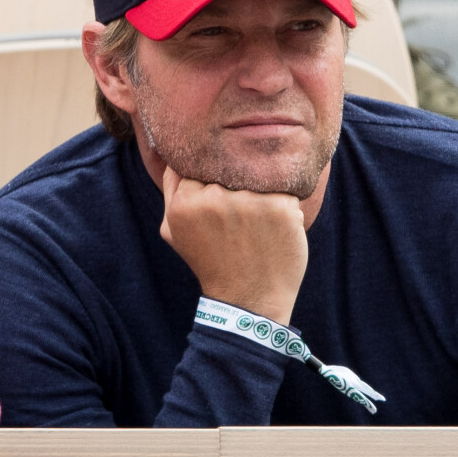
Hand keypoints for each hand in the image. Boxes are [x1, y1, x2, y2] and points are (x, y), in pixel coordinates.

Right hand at [160, 167, 307, 324]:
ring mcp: (249, 202)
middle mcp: (215, 199)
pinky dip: (285, 203)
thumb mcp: (174, 230)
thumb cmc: (211, 262)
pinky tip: (277, 228)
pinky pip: (286, 186)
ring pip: (259, 173)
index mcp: (185, 202)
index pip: (202, 162)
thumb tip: (177, 154)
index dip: (215, 174)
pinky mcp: (281, 208)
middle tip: (245, 208)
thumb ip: (171, 189)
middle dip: (240, 179)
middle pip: (232, 164)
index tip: (222, 192)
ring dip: (263, 190)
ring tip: (260, 220)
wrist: (249, 302)